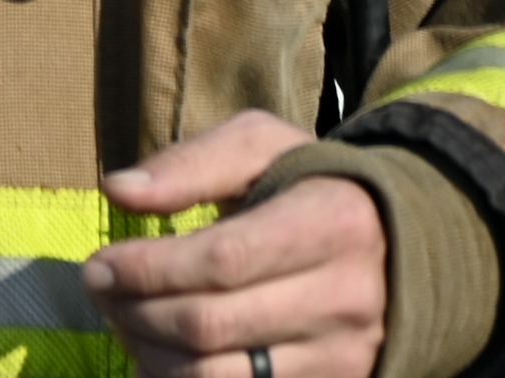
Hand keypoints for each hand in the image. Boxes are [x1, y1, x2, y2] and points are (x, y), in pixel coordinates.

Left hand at [81, 109, 388, 377]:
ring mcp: (342, 357)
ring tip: (125, 321)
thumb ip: (193, 163)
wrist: (405, 247)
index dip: (147, 269)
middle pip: (210, 326)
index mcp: (332, 223)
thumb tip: (118, 190)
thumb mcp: (265, 147)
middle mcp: (344, 298)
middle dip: (135, 312)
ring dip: (149, 355)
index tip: (99, 265)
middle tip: (100, 290)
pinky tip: (159, 357)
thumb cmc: (316, 187)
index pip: (221, 261)